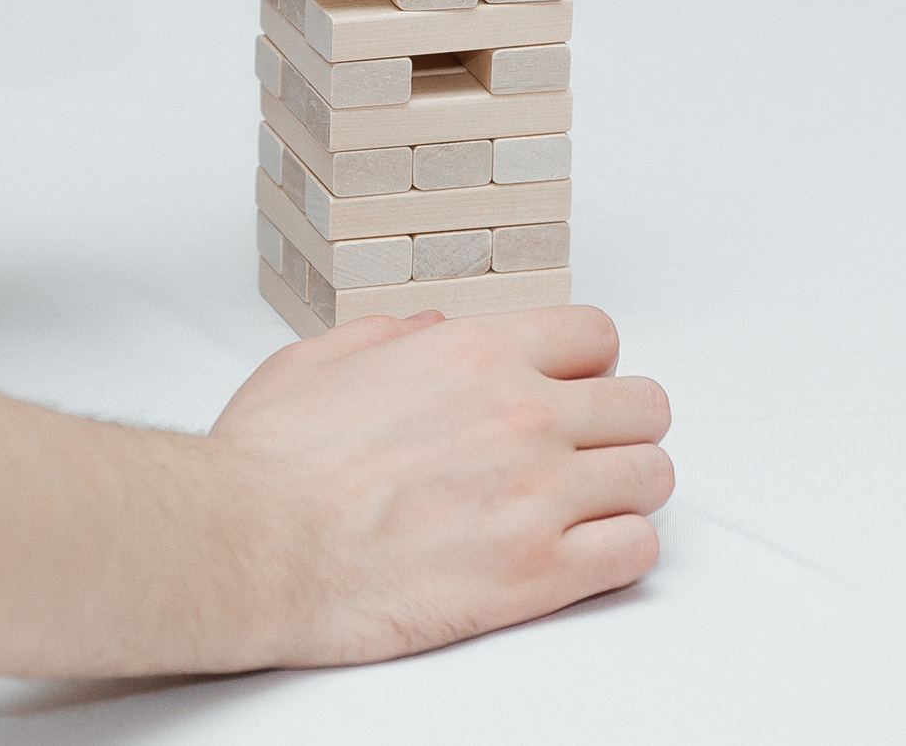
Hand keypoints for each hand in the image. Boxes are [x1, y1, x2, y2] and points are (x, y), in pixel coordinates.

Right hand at [213, 306, 672, 663]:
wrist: (253, 546)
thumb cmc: (270, 464)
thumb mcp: (317, 361)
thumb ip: (385, 337)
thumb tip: (424, 332)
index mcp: (474, 353)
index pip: (595, 334)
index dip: (586, 361)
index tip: (571, 383)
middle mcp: (522, 414)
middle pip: (643, 404)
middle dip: (618, 424)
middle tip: (586, 448)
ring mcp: (538, 494)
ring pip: (653, 475)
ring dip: (625, 488)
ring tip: (586, 505)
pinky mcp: (539, 574)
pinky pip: (637, 552)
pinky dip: (619, 551)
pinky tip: (580, 553)